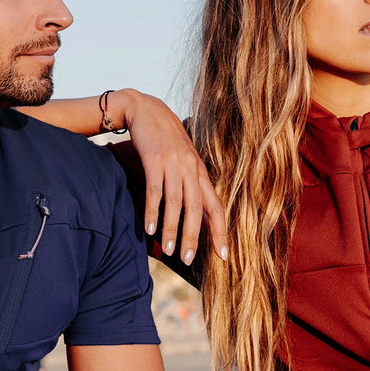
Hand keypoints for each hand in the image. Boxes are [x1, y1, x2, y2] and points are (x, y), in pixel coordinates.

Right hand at [108, 89, 227, 265]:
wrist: (146, 110)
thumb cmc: (166, 140)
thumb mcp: (184, 160)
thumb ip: (191, 185)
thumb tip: (198, 216)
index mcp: (200, 173)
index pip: (215, 206)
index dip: (220, 231)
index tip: (223, 255)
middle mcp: (190, 169)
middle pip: (197, 209)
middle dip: (194, 237)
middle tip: (189, 260)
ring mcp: (173, 164)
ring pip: (176, 203)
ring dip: (172, 229)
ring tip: (169, 251)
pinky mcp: (154, 160)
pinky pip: (155, 190)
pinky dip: (153, 211)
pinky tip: (149, 229)